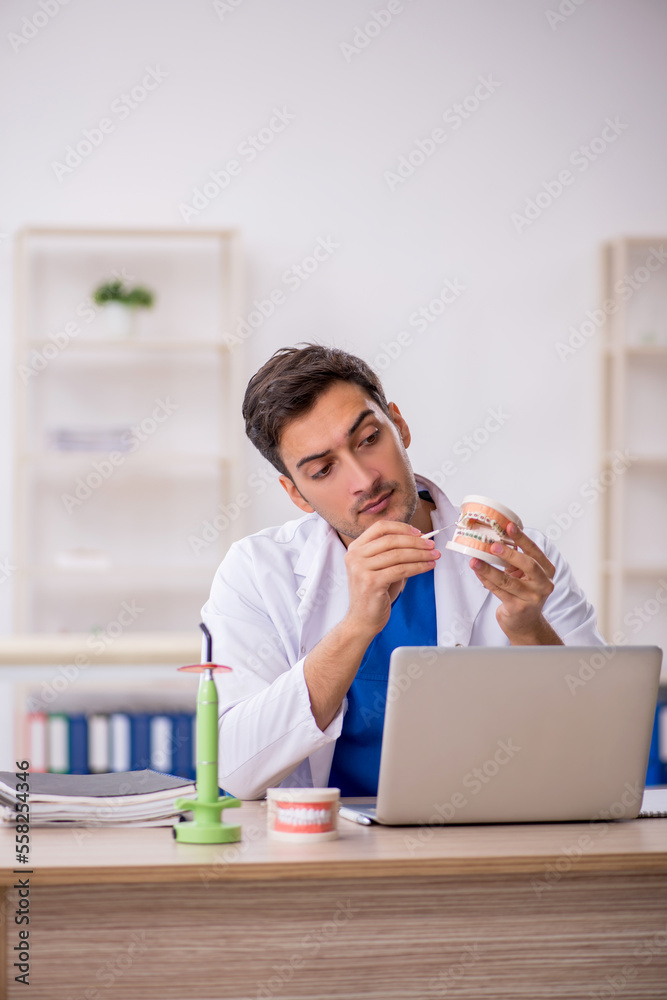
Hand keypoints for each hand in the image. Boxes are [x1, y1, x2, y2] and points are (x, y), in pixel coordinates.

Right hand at [344, 520, 439, 638]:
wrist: (362, 620)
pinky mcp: (371, 582)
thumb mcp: (381, 568)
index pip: (380, 527)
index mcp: (355, 548)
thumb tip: (421, 540)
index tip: (420, 533)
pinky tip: (428, 566)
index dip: (402, 528)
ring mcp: (361, 569)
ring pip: (398, 554)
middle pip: (391, 540)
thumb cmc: (375, 593)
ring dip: (421, 554)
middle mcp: (355, 556)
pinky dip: (418, 567)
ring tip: (434, 555)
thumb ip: (394, 553)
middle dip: (416, 541)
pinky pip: (401, 570)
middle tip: (432, 545)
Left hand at [470, 522, 560, 644]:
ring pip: (508, 581)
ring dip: (489, 569)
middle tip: (492, 546)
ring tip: (475, 560)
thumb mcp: (525, 574)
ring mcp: (531, 598)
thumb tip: (498, 536)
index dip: (522, 538)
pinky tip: (477, 571)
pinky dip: (486, 580)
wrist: (525, 623)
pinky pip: (498, 591)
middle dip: (510, 553)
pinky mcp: (517, 608)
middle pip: (528, 565)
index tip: (509, 526)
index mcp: (547, 571)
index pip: (535, 551)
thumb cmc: (524, 592)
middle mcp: (543, 584)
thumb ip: (517, 558)